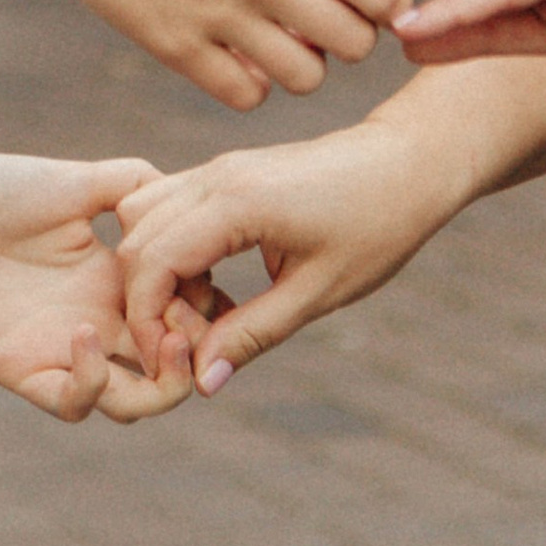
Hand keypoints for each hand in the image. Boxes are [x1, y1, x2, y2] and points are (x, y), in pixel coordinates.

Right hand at [0, 0, 408, 109]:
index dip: (383, 2)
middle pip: (354, 44)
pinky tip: (234, 53)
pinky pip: (245, 95)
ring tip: (276, 37)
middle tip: (320, 21)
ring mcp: (217, 15)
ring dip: (300, 64)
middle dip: (348, 38)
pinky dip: (250, 82)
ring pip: (306, 78)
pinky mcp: (175, 47)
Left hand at [0, 153, 189, 421]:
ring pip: (133, 403)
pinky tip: (85, 334)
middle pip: (170, 372)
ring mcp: (64, 352)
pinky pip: (74, 404)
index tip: (211, 289)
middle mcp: (100, 322)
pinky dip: (92, 382)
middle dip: (193, 357)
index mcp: (118, 283)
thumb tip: (189, 207)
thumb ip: (138, 186)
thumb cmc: (0, 190)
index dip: (205, 314)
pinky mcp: (25, 371)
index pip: (180, 317)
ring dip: (161, 383)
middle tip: (190, 327)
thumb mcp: (81, 181)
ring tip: (164, 340)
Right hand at [114, 103, 482, 394]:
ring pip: (144, 220)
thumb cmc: (377, 226)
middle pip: (136, 241)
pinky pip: (171, 209)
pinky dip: (174, 252)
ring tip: (208, 314)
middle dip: (147, 301)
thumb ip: (253, 334)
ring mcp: (218, 169)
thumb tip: (201, 382)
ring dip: (158, 274)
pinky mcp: (227, 172)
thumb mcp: (319, 292)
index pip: (149, 263)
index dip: (146, 320)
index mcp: (235, 203)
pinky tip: (217, 286)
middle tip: (194, 342)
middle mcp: (215, 176)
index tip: (172, 361)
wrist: (409, 162)